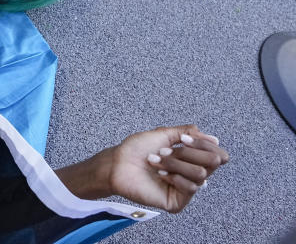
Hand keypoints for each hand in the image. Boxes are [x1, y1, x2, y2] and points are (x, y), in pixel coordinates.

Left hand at [107, 125, 228, 212]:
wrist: (117, 163)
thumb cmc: (136, 149)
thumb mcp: (163, 134)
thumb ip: (188, 133)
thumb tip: (214, 139)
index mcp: (191, 158)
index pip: (217, 153)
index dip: (203, 144)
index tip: (182, 140)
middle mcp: (192, 173)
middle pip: (213, 162)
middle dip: (187, 153)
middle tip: (165, 151)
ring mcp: (185, 188)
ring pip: (200, 174)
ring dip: (175, 163)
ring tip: (156, 161)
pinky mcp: (178, 201)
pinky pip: (190, 188)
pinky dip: (174, 177)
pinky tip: (160, 175)